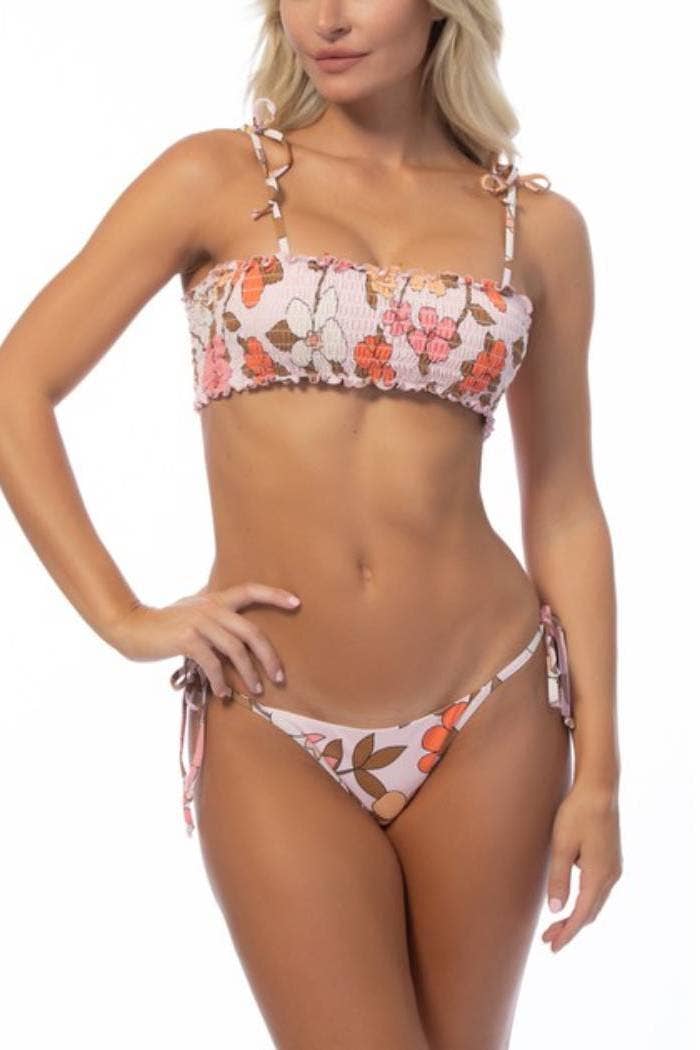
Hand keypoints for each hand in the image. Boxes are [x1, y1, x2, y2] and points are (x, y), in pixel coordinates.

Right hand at [108, 583, 301, 696]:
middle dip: (269, 657)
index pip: (250, 589)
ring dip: (248, 674)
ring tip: (255, 690)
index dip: (274, 595)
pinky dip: (220, 680)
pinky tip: (223, 692)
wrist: (131, 627)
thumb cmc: (164, 624)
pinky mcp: (187, 639)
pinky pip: (212, 663)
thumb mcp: (191, 610)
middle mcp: (211, 608)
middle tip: (279, 677)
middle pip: (251, 631)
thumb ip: (212, 612)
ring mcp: (199, 622)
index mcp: (215, 599)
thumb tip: (234, 624)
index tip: (297, 603)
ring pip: (235, 650)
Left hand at [542, 781, 622, 952]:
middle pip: (590, 912)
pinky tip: (571, 900)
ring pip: (595, 902)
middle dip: (569, 928)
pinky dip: (584, 902)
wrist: (598, 790)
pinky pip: (598, 890)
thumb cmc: (577, 814)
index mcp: (598, 876)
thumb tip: (555, 909)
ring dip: (577, 915)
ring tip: (555, 925)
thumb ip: (559, 878)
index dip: (567, 933)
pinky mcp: (611, 860)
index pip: (581, 914)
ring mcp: (614, 868)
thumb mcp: (562, 846)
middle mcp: (611, 876)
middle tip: (547, 940)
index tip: (553, 947)